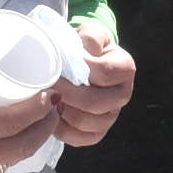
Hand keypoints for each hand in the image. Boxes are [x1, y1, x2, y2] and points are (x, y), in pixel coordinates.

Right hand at [0, 25, 60, 172]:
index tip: (50, 93)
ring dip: (35, 141)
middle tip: (55, 105)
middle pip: (21, 145)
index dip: (36, 110)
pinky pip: (2, 170)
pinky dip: (15, 154)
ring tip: (45, 119)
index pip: (9, 124)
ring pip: (14, 160)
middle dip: (45, 126)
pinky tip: (23, 139)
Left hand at [48, 23, 135, 148]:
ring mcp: (111, 116)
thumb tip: (87, 47)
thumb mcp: (90, 33)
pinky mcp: (97, 133)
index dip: (81, 70)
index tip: (59, 64)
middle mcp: (123, 95)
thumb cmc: (85, 48)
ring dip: (62, 111)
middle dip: (66, 93)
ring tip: (47, 98)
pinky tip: (51, 114)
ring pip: (84, 122)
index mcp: (125, 69)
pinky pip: (78, 138)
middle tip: (47, 84)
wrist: (82, 64)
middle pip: (94, 102)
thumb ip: (91, 35)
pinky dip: (61, 129)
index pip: (104, 73)